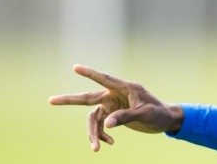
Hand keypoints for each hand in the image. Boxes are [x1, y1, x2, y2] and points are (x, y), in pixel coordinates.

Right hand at [49, 64, 183, 151]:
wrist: (165, 120)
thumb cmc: (158, 113)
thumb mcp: (144, 115)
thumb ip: (125, 117)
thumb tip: (106, 124)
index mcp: (125, 88)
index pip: (104, 79)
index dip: (90, 73)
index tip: (75, 67)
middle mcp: (115, 94)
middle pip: (88, 98)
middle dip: (70, 100)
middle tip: (50, 100)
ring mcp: (112, 104)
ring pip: (93, 118)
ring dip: (92, 133)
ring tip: (96, 149)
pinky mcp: (113, 114)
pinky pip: (100, 125)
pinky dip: (101, 135)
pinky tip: (109, 144)